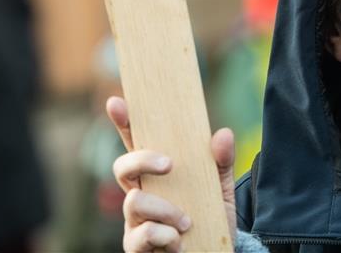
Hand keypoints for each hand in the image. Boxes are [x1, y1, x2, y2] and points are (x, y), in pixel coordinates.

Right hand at [106, 96, 236, 251]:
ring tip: (186, 222)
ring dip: (165, 210)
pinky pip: (142, 234)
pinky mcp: (135, 245)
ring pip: (134, 201)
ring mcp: (134, 220)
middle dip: (143, 160)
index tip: (116, 102)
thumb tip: (223, 134)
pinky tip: (179, 242)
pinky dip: (166, 237)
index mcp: (156, 174)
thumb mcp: (221, 190)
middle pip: (122, 166)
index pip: (136, 144)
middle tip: (169, 165)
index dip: (123, 123)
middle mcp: (140, 193)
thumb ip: (221, 163)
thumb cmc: (210, 222)